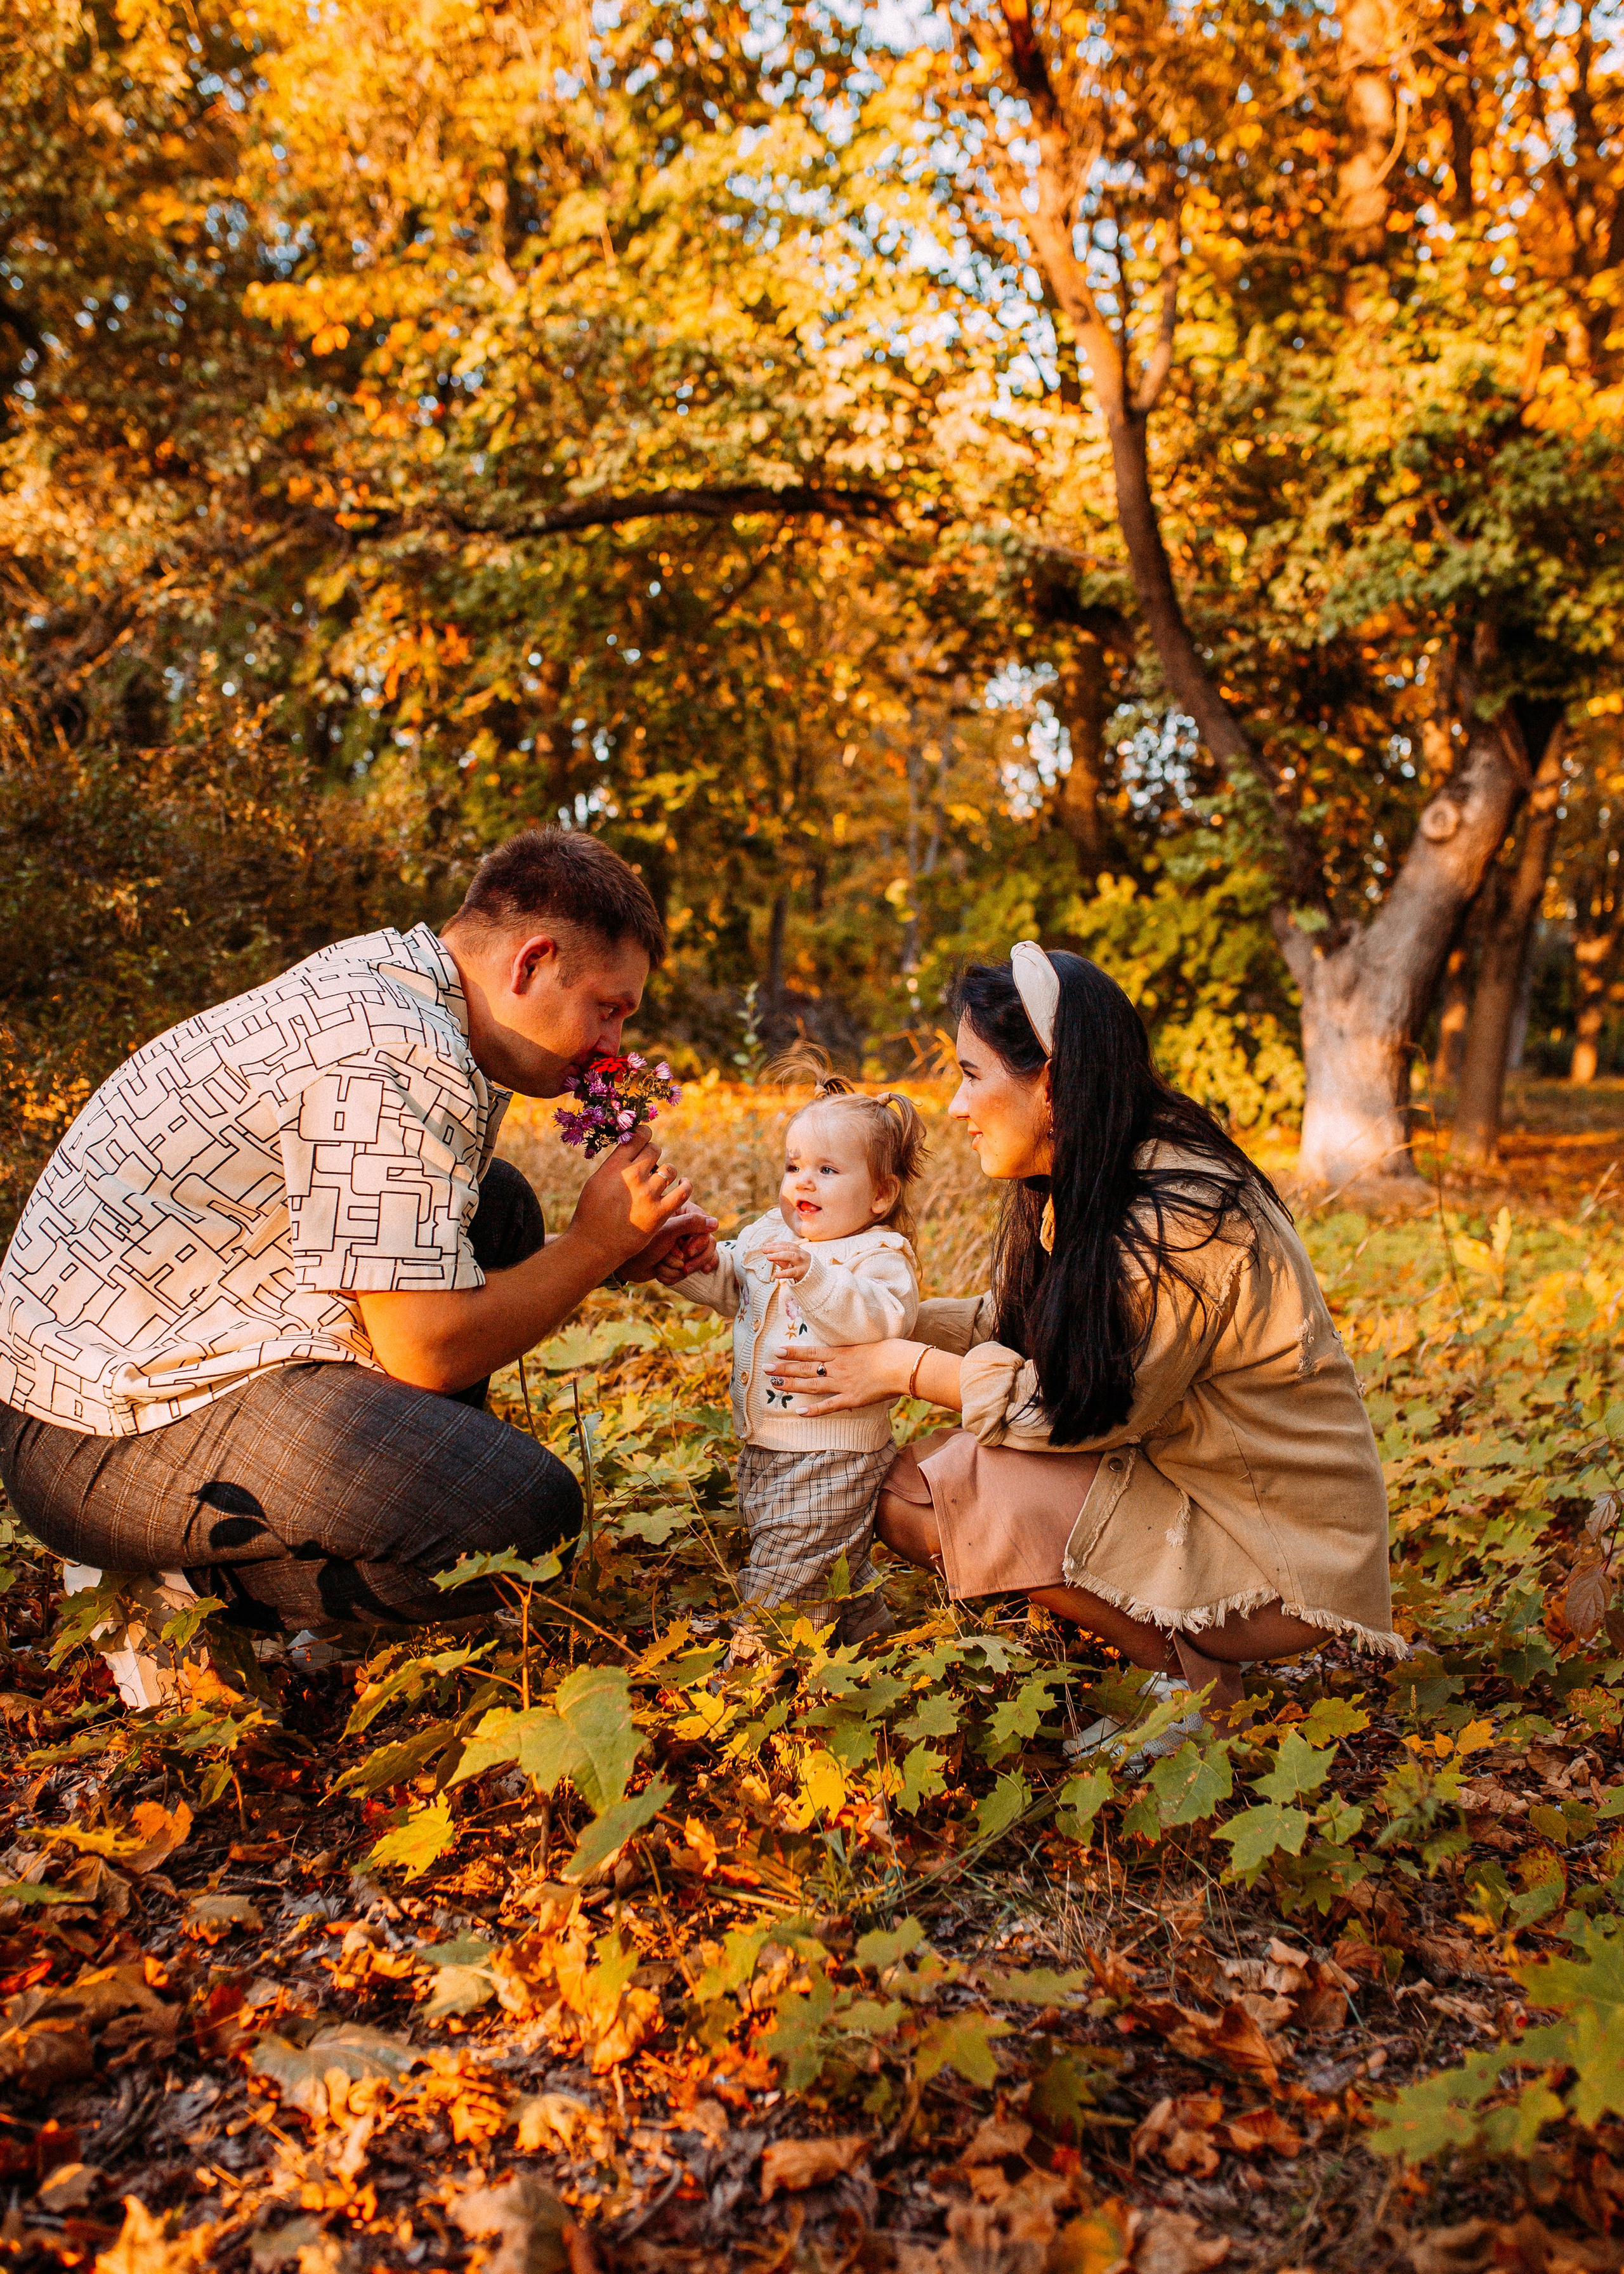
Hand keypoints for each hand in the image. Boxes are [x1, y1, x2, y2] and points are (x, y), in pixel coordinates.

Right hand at [567, 1127, 692, 1268]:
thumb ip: (614, 1165)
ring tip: (661, 1180)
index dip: (644, 1134)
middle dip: (654, 1154)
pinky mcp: (660, 1212)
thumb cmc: (591, 1214)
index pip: (638, 1136)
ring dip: (667, 1172)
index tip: (644, 1139)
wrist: (594, 1245)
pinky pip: (683, 1192)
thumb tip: (629, 1149)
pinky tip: (683, 1185)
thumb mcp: (596, 1181)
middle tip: (650, 1165)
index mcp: (615, 1166)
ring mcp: (648, 1194)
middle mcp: (633, 1176)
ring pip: (670, 1169)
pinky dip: (685, 1186)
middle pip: (655, 1149)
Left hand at [620, 1204, 718, 1284]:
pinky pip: (688, 1271)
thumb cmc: (642, 1244)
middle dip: (693, 1260)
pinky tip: (659, 1273)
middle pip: (708, 1246)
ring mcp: (682, 1246)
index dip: (699, 1243)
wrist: (623, 1266)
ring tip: (663, 1267)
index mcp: (682, 1214)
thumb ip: (691, 1224)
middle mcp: (685, 1229)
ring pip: (699, 1261)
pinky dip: (673, 1275)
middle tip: (684, 1268)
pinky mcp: (677, 1261)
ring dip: (678, 1269)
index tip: (687, 1252)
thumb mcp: (667, 1232)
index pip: (706, 1228)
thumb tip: (715, 1223)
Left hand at [760, 1238, 809, 1283]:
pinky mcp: (803, 1274)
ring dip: (779, 1255)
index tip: (766, 1245)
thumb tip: (772, 1257)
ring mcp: (804, 1264)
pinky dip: (783, 1273)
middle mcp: (803, 1256)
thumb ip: (783, 1261)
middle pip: (789, 1249)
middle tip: (764, 1250)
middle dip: (776, 1248)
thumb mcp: (793, 1265)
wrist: (818, 1283)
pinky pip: (793, 1272)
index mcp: (800, 1252)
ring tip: (768, 1257)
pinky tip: (775, 1275)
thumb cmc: (804, 1272)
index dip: (777, 1244)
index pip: (788, 1245)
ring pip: (792, 1256)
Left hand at [765, 1337, 913, 1413]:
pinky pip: (829, 1406)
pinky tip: (799, 1412)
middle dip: (784, 1368)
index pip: (811, 1352)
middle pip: (805, 1368)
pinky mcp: (851, 1399)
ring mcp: (843, 1384)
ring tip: (774, 1385)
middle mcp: (837, 1367)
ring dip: (791, 1385)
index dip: (793, 1352)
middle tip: (765, 1368)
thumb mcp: (868, 1346)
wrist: (902, 1364)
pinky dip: (814, 1410)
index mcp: (841, 1353)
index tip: (777, 1350)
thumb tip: (849, 1356)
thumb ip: (854, 1353)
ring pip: (811, 1385)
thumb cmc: (890, 1352)